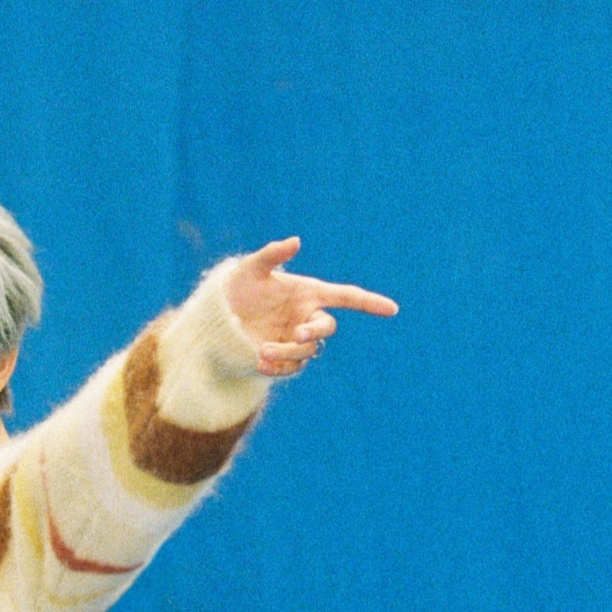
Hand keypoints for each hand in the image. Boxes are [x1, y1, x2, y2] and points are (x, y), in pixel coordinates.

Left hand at [226, 237, 398, 376]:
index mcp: (309, 293)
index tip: (392, 309)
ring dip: (288, 353)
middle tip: (298, 334)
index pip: (346, 296)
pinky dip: (279, 369)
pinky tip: (260, 363)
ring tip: (262, 351)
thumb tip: (295, 241)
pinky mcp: (283, 359)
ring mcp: (296, 339)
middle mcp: (307, 317)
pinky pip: (291, 369)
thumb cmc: (239, 286)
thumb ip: (273, 255)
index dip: (369, 302)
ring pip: (307, 352)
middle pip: (326, 328)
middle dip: (314, 332)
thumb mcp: (251, 269)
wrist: (219, 317)